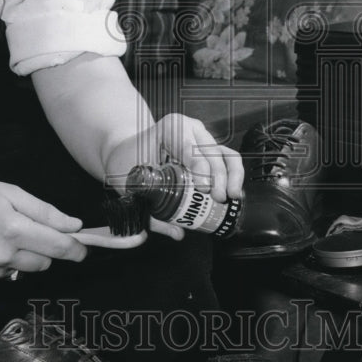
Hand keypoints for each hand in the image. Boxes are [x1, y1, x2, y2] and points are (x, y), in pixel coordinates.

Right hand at [0, 175, 87, 283]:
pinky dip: (5, 262)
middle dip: (49, 248)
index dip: (77, 248)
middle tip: (34, 228)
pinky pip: (5, 274)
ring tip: (5, 232)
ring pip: (27, 269)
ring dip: (27, 255)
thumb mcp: (7, 191)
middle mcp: (2, 256)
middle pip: (46, 261)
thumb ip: (44, 211)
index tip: (85, 248)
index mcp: (13, 229)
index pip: (58, 246)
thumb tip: (73, 225)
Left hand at [105, 114, 244, 240]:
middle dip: (219, 176)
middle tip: (218, 199)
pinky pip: (227, 160)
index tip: (203, 189)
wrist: (127, 150)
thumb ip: (152, 211)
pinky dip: (234, 176)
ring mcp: (202, 138)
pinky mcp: (209, 149)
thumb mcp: (133, 183)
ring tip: (232, 196)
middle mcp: (190, 129)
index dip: (199, 168)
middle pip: (212, 151)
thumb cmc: (128, 162)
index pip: (189, 148)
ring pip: (225, 153)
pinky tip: (234, 193)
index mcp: (170, 128)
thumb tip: (177, 233)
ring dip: (233, 176)